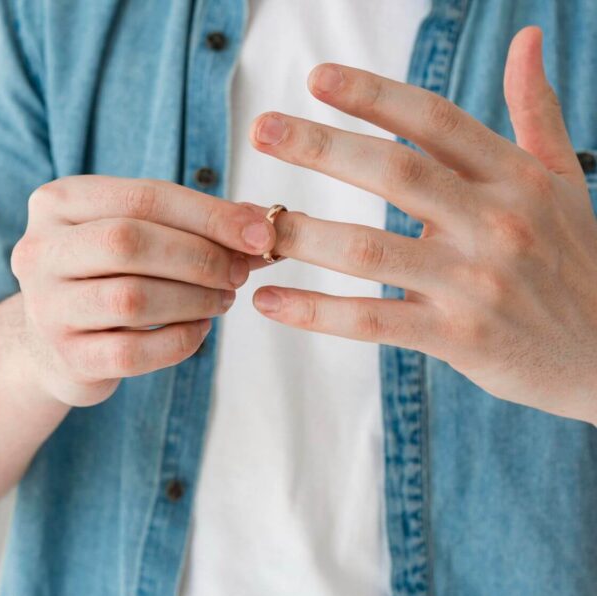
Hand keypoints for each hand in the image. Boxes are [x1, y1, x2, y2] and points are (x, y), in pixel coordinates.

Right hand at [11, 176, 273, 405]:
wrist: (51, 342)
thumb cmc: (105, 273)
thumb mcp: (135, 232)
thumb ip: (190, 223)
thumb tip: (262, 224)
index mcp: (56, 202)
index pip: (142, 198)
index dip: (209, 215)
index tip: (260, 232)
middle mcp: (39, 251)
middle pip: (129, 242)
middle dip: (199, 257)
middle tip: (241, 271)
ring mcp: (46, 307)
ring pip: (131, 298)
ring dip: (194, 299)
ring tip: (223, 299)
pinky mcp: (66, 357)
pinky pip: (133, 352)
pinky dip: (179, 341)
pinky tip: (199, 331)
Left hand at [246, 27, 596, 423]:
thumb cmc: (577, 259)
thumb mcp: (562, 181)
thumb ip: (536, 112)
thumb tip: (527, 37)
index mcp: (514, 176)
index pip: (435, 121)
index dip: (374, 96)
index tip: (317, 79)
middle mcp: (496, 222)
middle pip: (396, 172)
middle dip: (322, 148)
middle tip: (260, 130)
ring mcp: (476, 282)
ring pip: (372, 249)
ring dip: (304, 234)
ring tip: (252, 226)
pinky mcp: (459, 337)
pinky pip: (373, 320)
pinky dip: (317, 313)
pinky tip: (269, 302)